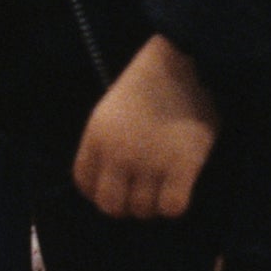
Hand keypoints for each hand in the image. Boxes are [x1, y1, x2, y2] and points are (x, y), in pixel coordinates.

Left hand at [72, 35, 220, 219]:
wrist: (186, 60)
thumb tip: (113, 179)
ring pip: (143, 210)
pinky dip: (174, 204)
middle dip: (125, 205)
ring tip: (162, 189)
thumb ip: (107, 143)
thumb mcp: (111, 108)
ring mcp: (150, 162)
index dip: (98, 191)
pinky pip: (172, 207)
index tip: (116, 188)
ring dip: (152, 206)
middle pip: (110, 205)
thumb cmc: (150, 81)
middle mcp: (118, 154)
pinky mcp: (183, 166)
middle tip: (141, 194)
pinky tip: (180, 188)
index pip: (84, 183)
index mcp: (96, 136)